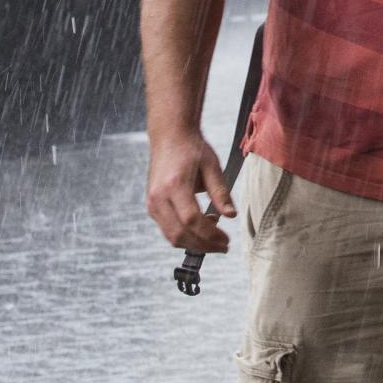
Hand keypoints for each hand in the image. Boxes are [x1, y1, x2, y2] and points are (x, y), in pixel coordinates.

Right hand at [145, 128, 235, 251]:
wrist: (170, 137)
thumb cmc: (191, 149)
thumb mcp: (212, 166)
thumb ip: (221, 192)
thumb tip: (231, 216)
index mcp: (174, 185)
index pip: (191, 220)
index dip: (210, 234)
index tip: (226, 240)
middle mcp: (159, 196)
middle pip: (180, 233)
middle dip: (204, 245)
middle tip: (223, 246)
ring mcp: (152, 203)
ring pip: (171, 236)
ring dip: (194, 244)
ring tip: (214, 239)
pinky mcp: (152, 206)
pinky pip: (167, 230)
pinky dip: (184, 236)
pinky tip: (200, 230)